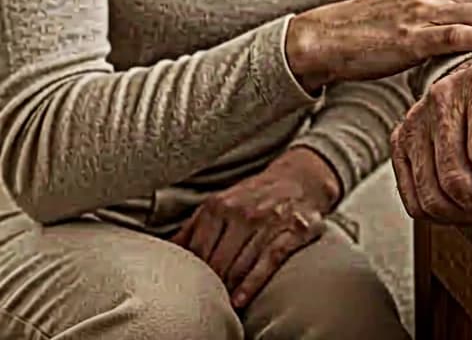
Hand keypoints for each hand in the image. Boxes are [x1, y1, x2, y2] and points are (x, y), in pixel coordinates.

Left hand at [171, 147, 336, 309]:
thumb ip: (192, 228)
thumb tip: (160, 253)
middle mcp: (244, 211)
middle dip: (210, 283)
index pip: (197, 250)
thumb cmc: (252, 197)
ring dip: (228, 288)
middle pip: (218, 261)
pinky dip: (252, 283)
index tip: (188, 289)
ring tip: (219, 305)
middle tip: (205, 301)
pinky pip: (269, 261)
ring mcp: (269, 220)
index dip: (192, 273)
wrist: (300, 177)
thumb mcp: (220, 203)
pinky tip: (239, 300)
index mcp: (219, 205)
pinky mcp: (294, 229)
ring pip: (241, 265)